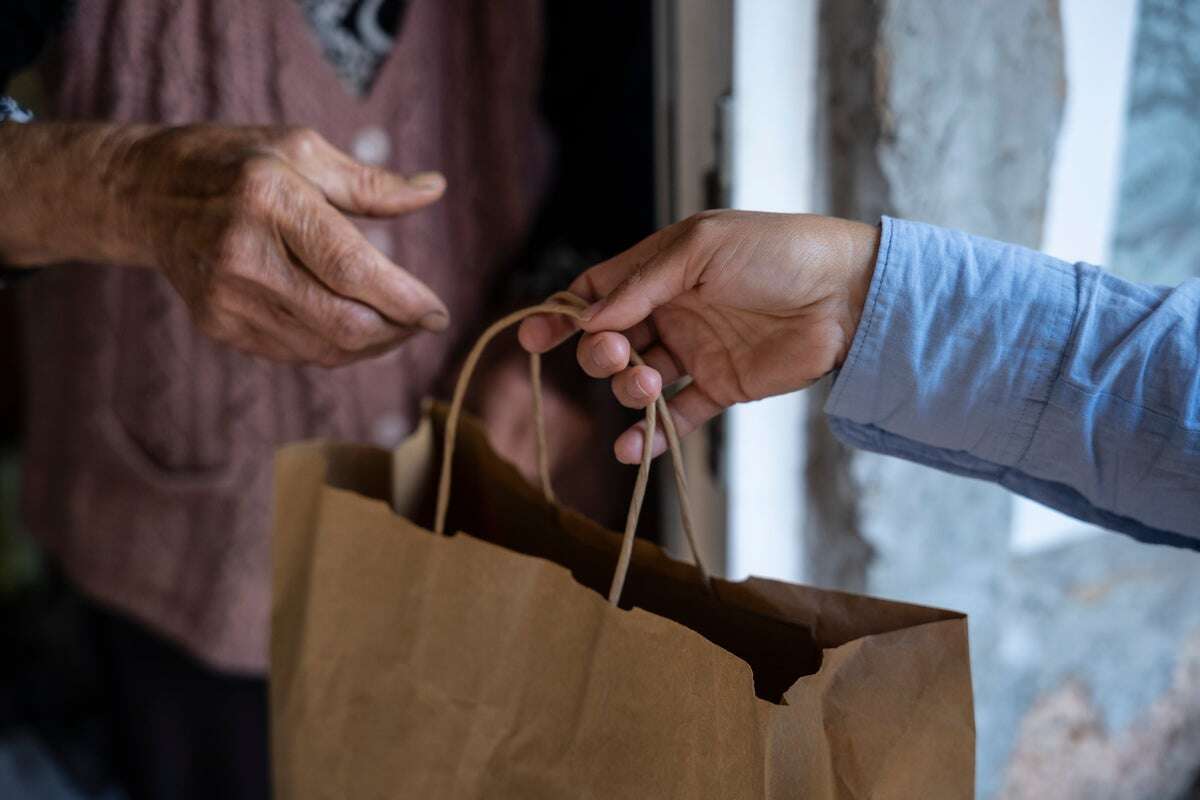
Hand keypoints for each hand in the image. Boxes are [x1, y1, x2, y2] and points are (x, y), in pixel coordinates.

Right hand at [0, 123, 448, 365]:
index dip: (404, 300)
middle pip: (342, 322)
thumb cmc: (238, 162)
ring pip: (323, 348)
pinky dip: (336, 347)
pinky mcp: (218, 325)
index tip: (439, 312)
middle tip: (423, 321)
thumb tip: (434, 189)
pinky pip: (295, 354)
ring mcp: (225, 298)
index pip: (352, 269)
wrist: (147, 193)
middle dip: (396, 330)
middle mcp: (243, 255)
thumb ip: (370, 183)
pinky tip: (353, 327)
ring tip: (396, 324)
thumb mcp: (302, 149)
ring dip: (372, 345)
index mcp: (269, 199)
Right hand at [517, 210, 879, 462]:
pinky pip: (676, 417)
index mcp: (662, 270)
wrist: (846, 294)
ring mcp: (695, 352)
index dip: (564, 315)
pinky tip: (632, 448)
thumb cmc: (777, 251)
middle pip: (611, 341)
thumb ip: (643, 283)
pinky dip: (651, 435)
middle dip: (600, 354)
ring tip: (649, 386)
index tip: (535, 338)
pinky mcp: (721, 387)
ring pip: (638, 381)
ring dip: (629, 390)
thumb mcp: (702, 248)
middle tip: (616, 356)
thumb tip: (590, 318)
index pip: (599, 293)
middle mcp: (672, 311)